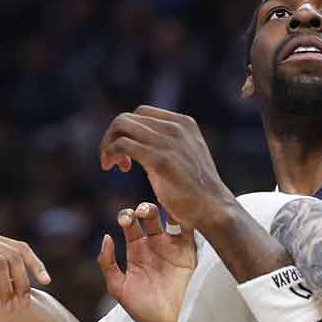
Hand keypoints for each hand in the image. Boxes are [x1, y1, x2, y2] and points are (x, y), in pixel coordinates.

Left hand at [98, 201, 195, 321]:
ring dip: (162, 209)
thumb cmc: (142, 308)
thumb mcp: (118, 288)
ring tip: (154, 212)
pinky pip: (188, 229)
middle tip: (140, 214)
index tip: (125, 220)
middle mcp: (154, 244)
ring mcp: (172, 246)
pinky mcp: (188, 250)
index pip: (129, 223)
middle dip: (143, 209)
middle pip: (148, 216)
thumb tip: (107, 237)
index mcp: (136, 249)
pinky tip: (177, 212)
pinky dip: (184, 217)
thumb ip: (107, 264)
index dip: (126, 216)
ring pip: (168, 217)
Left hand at [99, 106, 235, 232]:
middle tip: (114, 161)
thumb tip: (144, 142)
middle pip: (127, 118)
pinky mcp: (160, 159)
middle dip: (112, 136)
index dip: (128, 130)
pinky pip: (122, 144)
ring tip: (110, 164)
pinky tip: (113, 167)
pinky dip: (110, 153)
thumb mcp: (186, 157)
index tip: (127, 153)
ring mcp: (168, 142)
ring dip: (108, 144)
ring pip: (121, 126)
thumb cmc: (197, 190)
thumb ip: (169, 144)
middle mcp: (176, 127)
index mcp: (183, 123)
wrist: (213, 208)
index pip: (141, 113)